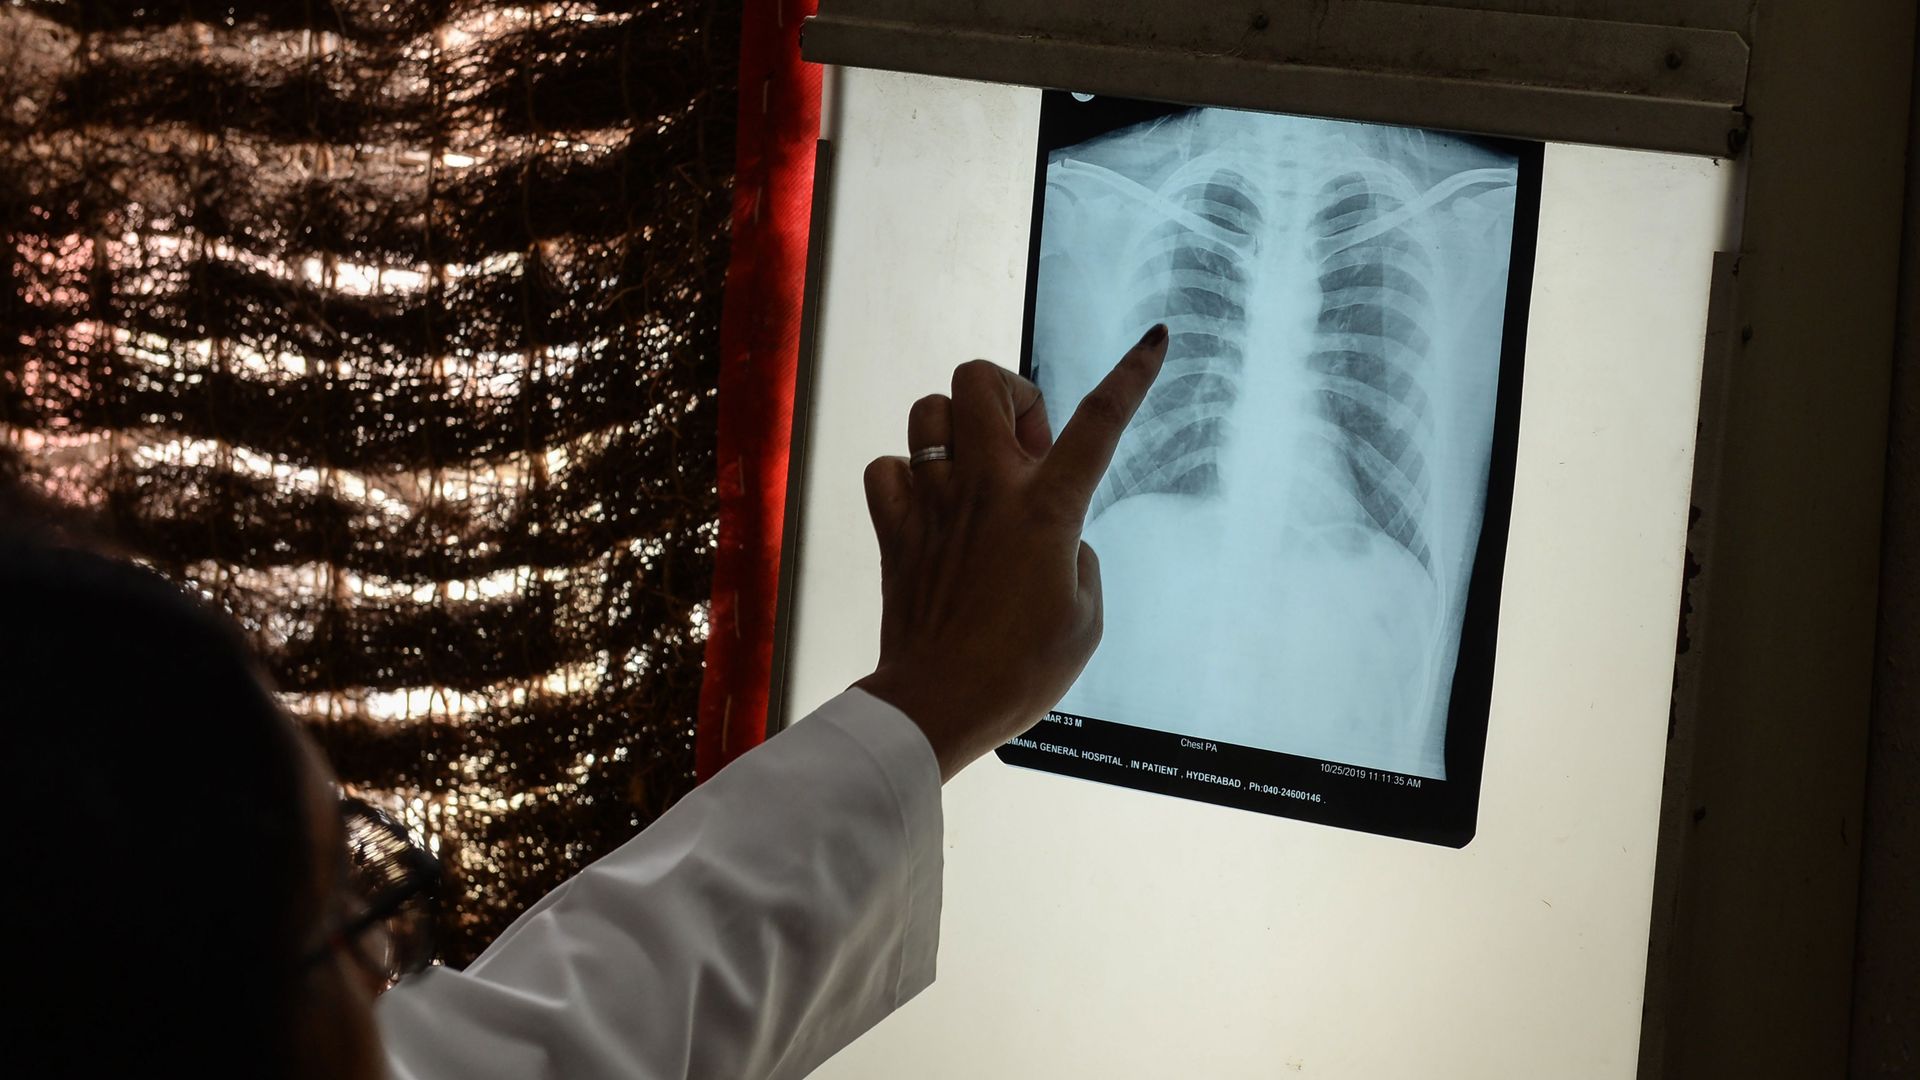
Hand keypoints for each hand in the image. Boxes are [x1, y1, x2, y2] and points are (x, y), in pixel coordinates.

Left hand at [854, 325, 1168, 780]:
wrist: (939, 704)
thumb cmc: (1022, 672)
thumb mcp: (1085, 618)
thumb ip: (1079, 560)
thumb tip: (1058, 542)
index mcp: (1047, 509)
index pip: (1098, 422)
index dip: (1131, 375)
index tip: (1153, 339)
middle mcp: (986, 489)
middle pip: (981, 380)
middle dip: (1008, 393)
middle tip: (1025, 448)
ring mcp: (933, 504)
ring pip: (927, 410)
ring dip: (954, 427)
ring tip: (974, 471)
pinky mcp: (893, 531)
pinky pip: (885, 469)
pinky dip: (905, 477)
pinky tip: (928, 507)